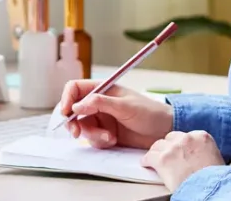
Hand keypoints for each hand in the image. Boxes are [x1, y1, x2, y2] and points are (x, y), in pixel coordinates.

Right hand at [57, 81, 172, 149]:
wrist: (163, 132)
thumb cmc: (150, 113)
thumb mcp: (125, 106)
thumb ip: (100, 104)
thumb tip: (77, 105)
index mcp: (102, 89)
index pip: (75, 89)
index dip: (67, 98)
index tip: (67, 112)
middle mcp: (98, 103)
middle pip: (73, 110)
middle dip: (74, 122)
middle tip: (76, 132)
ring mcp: (101, 119)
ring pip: (82, 127)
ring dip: (92, 134)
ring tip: (109, 137)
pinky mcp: (104, 133)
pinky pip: (92, 139)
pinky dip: (100, 141)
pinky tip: (113, 140)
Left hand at [142, 131, 225, 191]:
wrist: (208, 189)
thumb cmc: (214, 179)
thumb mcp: (215, 158)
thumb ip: (203, 150)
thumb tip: (198, 155)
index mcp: (201, 137)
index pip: (186, 135)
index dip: (181, 144)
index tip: (179, 150)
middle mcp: (187, 139)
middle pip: (171, 138)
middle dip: (169, 146)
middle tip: (168, 155)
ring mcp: (173, 148)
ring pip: (158, 145)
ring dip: (157, 152)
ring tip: (155, 159)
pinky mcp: (162, 159)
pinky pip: (149, 157)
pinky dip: (147, 161)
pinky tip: (147, 164)